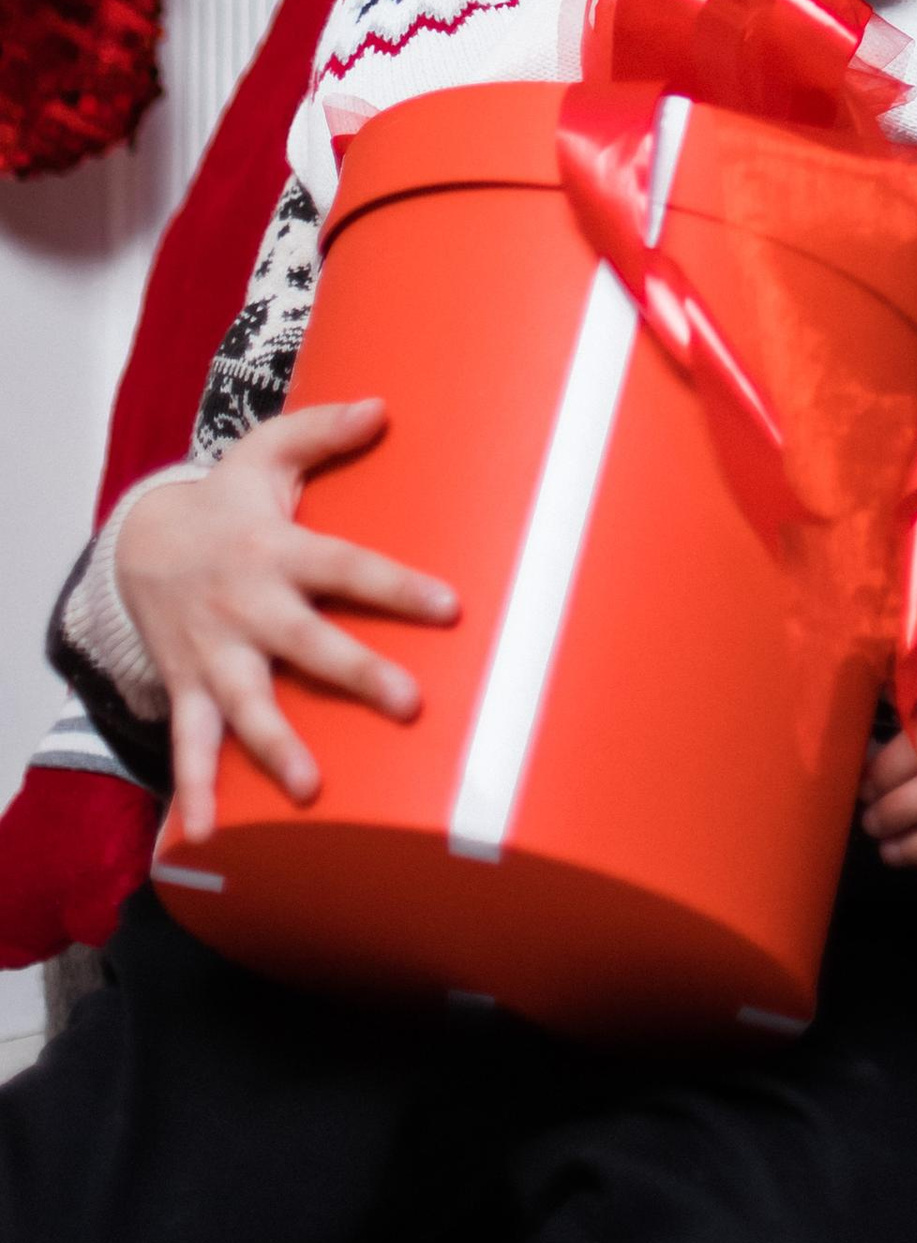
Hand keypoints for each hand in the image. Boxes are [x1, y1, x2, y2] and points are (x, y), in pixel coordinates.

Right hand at [116, 403, 458, 845]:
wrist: (140, 546)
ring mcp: (216, 656)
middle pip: (307, 644)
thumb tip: (382, 405)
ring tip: (311, 790)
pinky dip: (194, 792)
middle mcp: (247, 607)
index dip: (397, 586)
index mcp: (276, 550)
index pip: (347, 567)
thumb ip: (324, 429)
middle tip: (410, 706)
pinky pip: (190, 746)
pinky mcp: (189, 689)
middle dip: (356, 674)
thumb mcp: (267, 450)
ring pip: (247, 707)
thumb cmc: (227, 500)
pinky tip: (207, 837)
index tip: (451, 607)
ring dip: (276, 747)